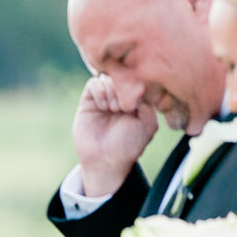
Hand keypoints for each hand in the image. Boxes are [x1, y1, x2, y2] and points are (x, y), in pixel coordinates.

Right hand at [73, 73, 157, 197]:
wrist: (104, 160)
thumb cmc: (128, 146)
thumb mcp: (148, 124)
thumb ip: (147, 101)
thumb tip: (136, 83)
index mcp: (137, 101)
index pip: (138, 79)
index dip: (137, 85)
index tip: (136, 102)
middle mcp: (120, 97)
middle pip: (122, 76)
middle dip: (123, 90)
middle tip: (123, 109)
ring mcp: (105, 98)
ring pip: (108, 77)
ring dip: (112, 92)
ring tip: (112, 109)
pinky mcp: (88, 101)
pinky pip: (93, 83)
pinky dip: (99, 91)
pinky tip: (102, 106)